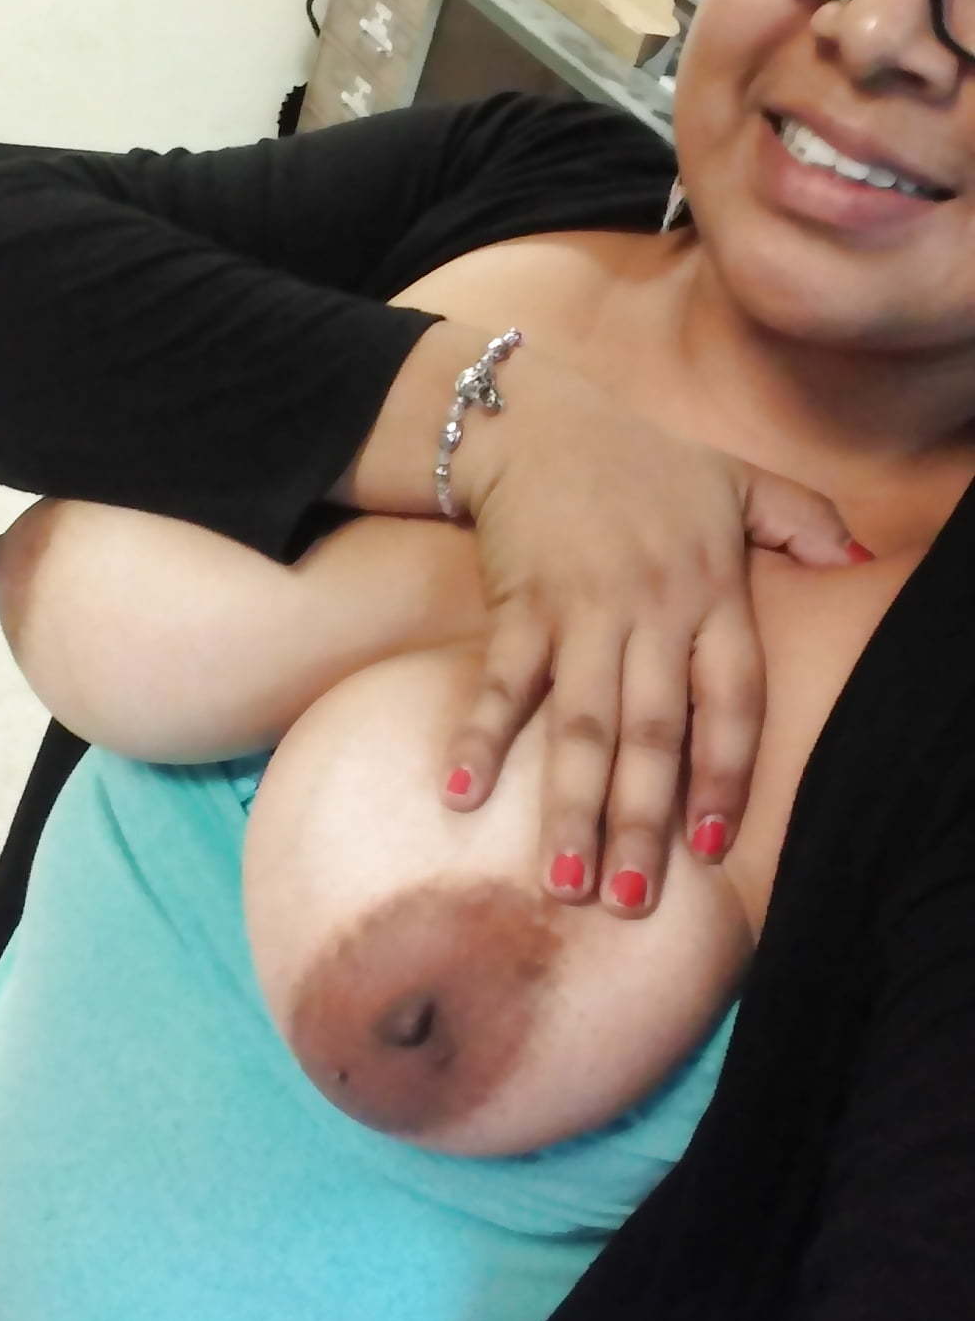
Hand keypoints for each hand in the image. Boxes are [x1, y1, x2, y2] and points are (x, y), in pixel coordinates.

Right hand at [442, 354, 861, 915]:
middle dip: (643, 820)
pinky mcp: (520, 604)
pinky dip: (481, 735)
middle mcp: (652, 610)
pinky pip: (502, 680)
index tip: (710, 844)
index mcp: (711, 591)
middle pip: (655, 731)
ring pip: (583, 723)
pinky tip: (461, 794)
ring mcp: (583, 610)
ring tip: (563, 882)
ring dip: (572, 805)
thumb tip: (860, 557)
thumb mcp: (734, 479)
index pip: (733, 698)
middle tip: (632, 901)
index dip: (727, 773)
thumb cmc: (642, 459)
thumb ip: (799, 519)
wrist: (538, 419)